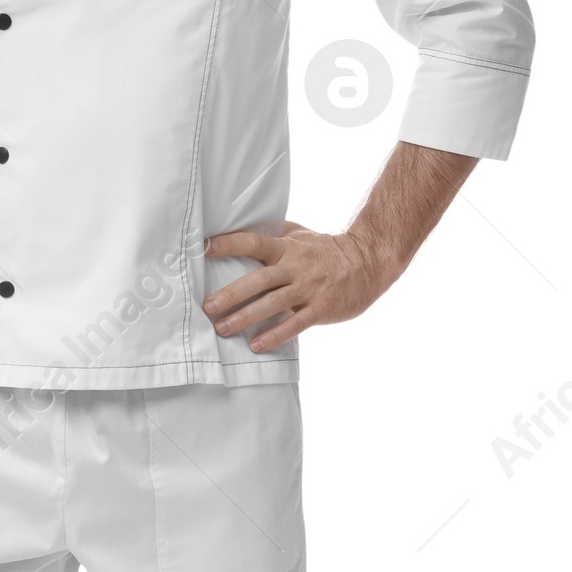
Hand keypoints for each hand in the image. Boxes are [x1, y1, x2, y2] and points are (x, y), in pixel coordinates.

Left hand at [202, 221, 386, 353]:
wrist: (369, 261)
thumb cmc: (326, 249)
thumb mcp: (300, 235)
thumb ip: (273, 234)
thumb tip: (242, 226)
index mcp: (287, 247)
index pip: (253, 242)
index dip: (228, 244)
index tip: (203, 248)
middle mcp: (295, 267)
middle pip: (258, 279)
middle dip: (231, 294)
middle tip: (207, 306)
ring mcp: (308, 288)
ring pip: (272, 304)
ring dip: (245, 317)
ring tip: (222, 329)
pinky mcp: (321, 308)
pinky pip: (295, 324)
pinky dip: (275, 335)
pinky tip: (256, 345)